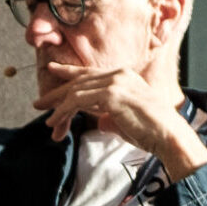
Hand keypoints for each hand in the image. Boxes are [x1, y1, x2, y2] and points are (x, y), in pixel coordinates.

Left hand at [37, 62, 206, 178]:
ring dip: (58, 108)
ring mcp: (115, 82)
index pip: (90, 73)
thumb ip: (109, 115)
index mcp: (125, 76)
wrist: (168, 135)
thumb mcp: (125, 118)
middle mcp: (119, 74)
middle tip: (39, 103)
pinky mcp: (111, 94)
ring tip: (46, 120)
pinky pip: (77, 101)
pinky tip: (55, 121)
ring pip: (76, 92)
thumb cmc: (151, 131)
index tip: (53, 70)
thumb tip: (99, 121)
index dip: (70, 72)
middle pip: (79, 81)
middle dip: (57, 93)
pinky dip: (63, 111)